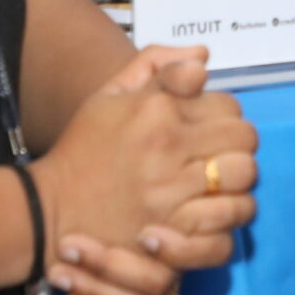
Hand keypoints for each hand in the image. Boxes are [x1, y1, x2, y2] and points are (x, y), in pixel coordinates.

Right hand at [32, 47, 257, 294]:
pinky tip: (210, 218)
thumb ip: (155, 64)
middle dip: (238, 146)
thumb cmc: (84, 148)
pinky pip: (226, 231)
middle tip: (220, 157)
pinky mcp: (171, 238)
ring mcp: (172, 195)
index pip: (228, 105)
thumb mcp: (110, 94)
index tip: (210, 128)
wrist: (49, 209)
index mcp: (157, 110)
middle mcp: (168, 148)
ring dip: (238, 184)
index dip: (224, 116)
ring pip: (244, 182)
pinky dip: (225, 226)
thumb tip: (204, 56)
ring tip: (219, 187)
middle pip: (245, 140)